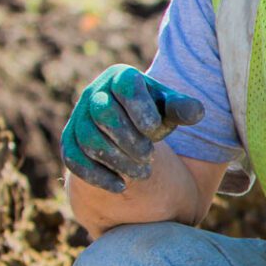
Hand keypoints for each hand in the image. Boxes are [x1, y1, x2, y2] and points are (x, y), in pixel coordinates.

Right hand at [62, 66, 204, 192]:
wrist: (126, 128)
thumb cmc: (153, 114)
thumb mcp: (171, 108)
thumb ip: (183, 109)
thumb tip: (196, 112)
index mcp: (120, 77)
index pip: (126, 88)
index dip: (141, 110)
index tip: (155, 130)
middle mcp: (94, 94)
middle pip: (104, 114)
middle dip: (129, 139)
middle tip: (150, 158)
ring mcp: (78, 118)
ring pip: (89, 140)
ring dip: (117, 160)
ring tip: (142, 174)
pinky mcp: (69, 142)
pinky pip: (74, 160)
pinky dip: (96, 176)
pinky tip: (120, 187)